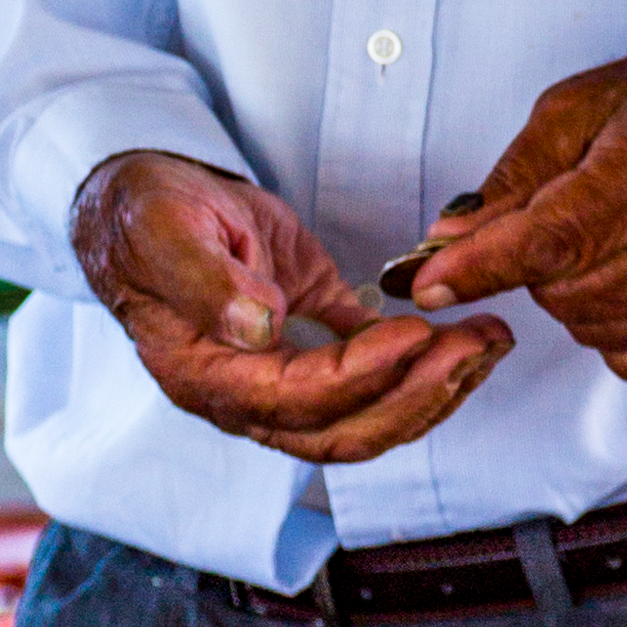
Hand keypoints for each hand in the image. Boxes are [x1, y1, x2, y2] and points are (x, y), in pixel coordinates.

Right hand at [72, 152, 512, 462]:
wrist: (138, 195)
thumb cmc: (141, 214)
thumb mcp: (163, 233)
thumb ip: (207, 281)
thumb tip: (258, 326)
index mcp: (207, 378)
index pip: (297, 401)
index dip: (361, 377)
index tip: (413, 336)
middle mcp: (248, 391)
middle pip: (344, 430)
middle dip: (418, 397)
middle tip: (476, 347)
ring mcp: (283, 369)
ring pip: (367, 411)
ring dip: (432, 385)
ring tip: (488, 342)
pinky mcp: (309, 334)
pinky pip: (369, 367)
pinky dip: (419, 359)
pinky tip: (463, 335)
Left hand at [409, 37, 626, 383]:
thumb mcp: (575, 111)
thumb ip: (510, 182)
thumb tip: (447, 245)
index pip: (550, 237)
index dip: (480, 266)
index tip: (427, 286)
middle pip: (561, 290)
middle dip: (544, 260)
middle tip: (580, 211)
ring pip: (589, 327)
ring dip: (580, 291)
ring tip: (621, 234)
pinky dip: (616, 321)